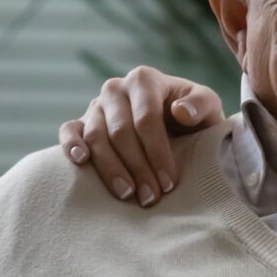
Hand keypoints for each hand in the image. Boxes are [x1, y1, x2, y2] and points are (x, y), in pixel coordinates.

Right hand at [58, 66, 224, 206]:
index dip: (157, 152)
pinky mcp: (81, 121)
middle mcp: (116, 88)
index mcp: (145, 80)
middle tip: (150, 196)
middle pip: (121, 132)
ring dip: (110, 169)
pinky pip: (69, 131)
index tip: (169, 181)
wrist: (176, 122)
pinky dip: (71, 145)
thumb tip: (180, 111)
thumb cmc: (193, 116)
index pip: (147, 119)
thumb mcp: (207, 107)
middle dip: (137, 167)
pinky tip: (81, 162)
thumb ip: (201, 104)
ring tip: (127, 194)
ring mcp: (96, 105)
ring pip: (96, 137)